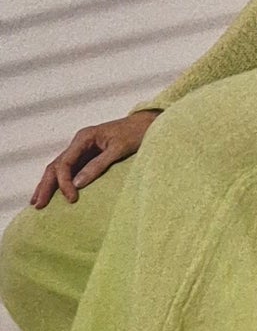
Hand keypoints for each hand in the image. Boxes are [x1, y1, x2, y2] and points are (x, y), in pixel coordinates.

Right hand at [33, 109, 158, 207]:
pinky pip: (67, 170)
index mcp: (84, 137)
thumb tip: (77, 184)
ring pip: (58, 167)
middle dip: (46, 185)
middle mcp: (79, 143)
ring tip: (36, 202)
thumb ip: (98, 165)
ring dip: (47, 184)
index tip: (71, 199)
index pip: (65, 162)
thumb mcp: (118, 149)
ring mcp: (81, 149)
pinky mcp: (86, 156)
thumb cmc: (135, 133)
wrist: (147, 124)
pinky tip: (52, 192)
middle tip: (38, 205)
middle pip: (56, 165)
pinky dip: (58, 181)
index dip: (64, 182)